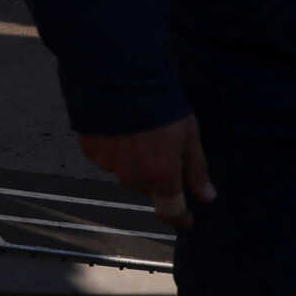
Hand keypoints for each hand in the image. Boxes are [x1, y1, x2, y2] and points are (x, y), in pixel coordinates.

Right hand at [77, 115, 212, 227]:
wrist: (117, 76)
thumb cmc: (160, 104)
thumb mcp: (189, 135)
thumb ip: (196, 169)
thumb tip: (206, 196)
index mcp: (160, 176)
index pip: (170, 211)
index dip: (179, 218)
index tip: (186, 220)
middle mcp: (131, 177)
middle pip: (148, 186)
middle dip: (157, 174)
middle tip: (163, 147)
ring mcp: (107, 164)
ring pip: (126, 171)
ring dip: (135, 160)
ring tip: (138, 130)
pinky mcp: (89, 149)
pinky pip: (107, 156)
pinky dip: (115, 147)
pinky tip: (119, 126)